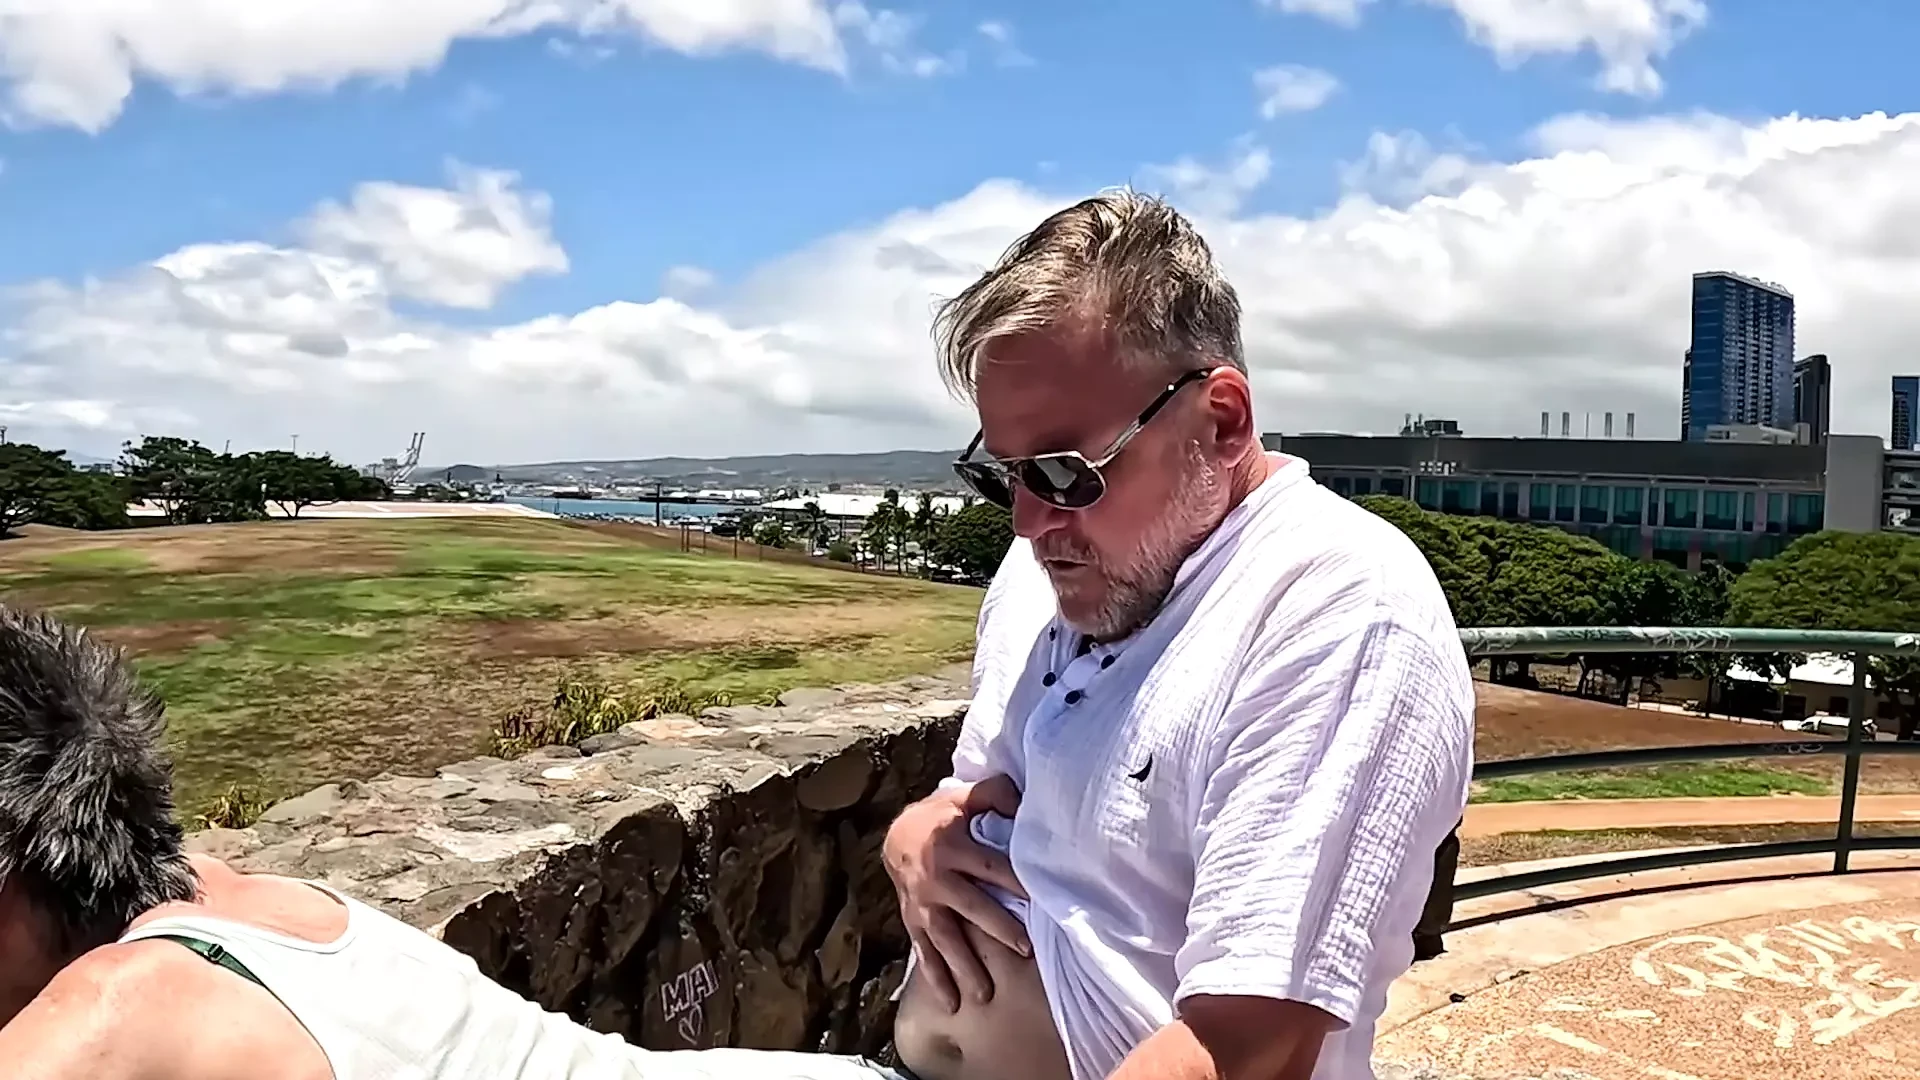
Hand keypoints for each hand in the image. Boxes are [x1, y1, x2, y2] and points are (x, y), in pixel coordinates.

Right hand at [883, 774, 1029, 1009]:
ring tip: (984, 994)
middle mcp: (936, 879)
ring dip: (965, 966)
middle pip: (972, 907)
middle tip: (1024, 949)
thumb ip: (994, 795)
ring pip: (946, 939)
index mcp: (952, 846)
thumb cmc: (942, 816)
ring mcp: (922, 905)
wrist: (896, 836)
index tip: (1039, 899)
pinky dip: (936, 979)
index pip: (991, 867)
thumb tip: (1024, 803)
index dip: (1015, 882)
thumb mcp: (964, 797)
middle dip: (998, 929)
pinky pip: (925, 953)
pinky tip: (951, 1003)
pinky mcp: (913, 922)